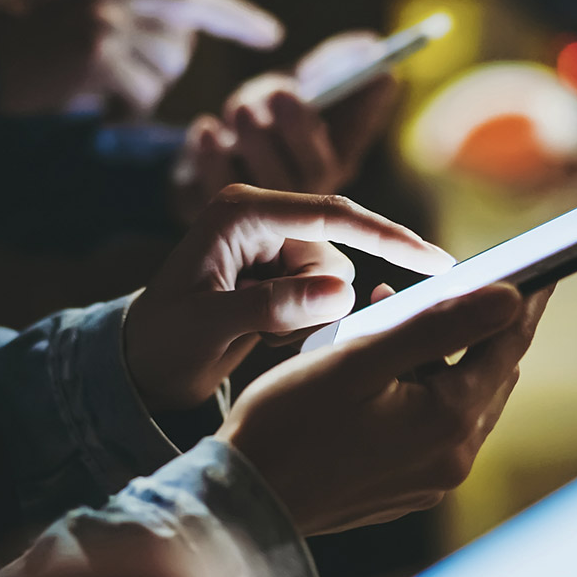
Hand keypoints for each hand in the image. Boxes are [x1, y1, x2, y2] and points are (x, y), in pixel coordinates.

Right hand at [0, 0, 281, 116]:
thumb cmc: (17, 48)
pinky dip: (120, 111)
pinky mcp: (95, 55)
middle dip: (161, 71)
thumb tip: (182, 39)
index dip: (234, 16)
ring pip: (162, 74)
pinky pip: (137, 97)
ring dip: (136, 94)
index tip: (270, 33)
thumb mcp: (72, 11)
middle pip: (181, 43)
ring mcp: (105, 21)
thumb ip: (123, 15)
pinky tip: (88, 104)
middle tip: (113, 79)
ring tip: (92, 88)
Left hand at [124, 185, 454, 412]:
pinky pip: (324, 293)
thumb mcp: (209, 327)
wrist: (138, 366)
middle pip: (337, 252)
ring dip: (312, 315)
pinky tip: (264, 334)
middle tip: (272, 336)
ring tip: (261, 336)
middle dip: (321, 300)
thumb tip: (343, 291)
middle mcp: (261, 215)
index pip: (333, 214)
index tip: (438, 263)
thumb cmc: (161, 342)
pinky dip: (307, 320)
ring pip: (335, 277)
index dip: (390, 237)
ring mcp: (271, 241)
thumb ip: (273, 306)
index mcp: (241, 210)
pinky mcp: (279, 267)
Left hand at [171, 32, 398, 218]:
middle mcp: (309, 191)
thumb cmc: (259, 117)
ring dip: (256, 141)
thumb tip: (370, 43)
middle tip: (282, 92)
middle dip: (299, 128)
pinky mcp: (225, 221)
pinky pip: (221, 192)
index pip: (361, 135)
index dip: (371, 107)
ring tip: (240, 108)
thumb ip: (328, 66)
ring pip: (268, 185)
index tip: (380, 71)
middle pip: (314, 172)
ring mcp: (269, 215)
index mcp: (334, 156)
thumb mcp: (290, 86)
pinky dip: (212, 158)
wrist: (205, 154)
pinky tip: (205, 128)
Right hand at [218, 282, 551, 536]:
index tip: (544, 265)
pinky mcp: (409, 485)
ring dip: (440, 353)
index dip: (526, 300)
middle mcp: (452, 457)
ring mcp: (432, 477)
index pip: (507, 345)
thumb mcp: (362, 358)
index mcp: (449, 421)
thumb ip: (439, 325)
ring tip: (389, 312)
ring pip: (461, 397)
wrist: (247, 495)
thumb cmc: (291, 422)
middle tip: (452, 281)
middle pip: (489, 372)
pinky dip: (422, 387)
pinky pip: (434, 425)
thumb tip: (510, 298)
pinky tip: (381, 365)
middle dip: (474, 323)